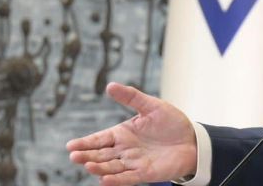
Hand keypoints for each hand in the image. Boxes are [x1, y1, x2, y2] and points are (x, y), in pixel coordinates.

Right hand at [66, 82, 197, 184]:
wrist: (193, 140)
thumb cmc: (172, 123)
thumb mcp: (152, 106)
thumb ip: (132, 97)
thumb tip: (110, 85)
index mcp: (122, 133)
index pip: (99, 139)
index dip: (85, 142)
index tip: (70, 146)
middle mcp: (124, 150)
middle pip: (100, 154)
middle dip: (86, 155)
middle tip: (74, 156)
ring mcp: (133, 163)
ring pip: (111, 167)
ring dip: (99, 168)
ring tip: (88, 165)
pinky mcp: (144, 173)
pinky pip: (127, 178)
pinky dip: (116, 180)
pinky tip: (104, 180)